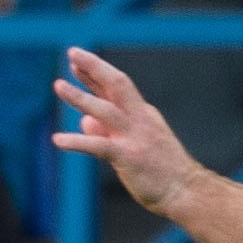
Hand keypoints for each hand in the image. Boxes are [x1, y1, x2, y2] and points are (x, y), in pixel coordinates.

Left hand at [52, 47, 205, 214]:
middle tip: (72, 51)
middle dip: (94, 66)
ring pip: (105, 109)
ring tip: (58, 85)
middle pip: (117, 83)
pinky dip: (77, 142)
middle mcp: (140, 119)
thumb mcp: (135, 145)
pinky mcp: (129, 157)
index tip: (77, 60)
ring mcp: (135, 136)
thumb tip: (84, 121)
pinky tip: (57, 140)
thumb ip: (109, 131)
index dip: (95, 72)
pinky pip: (98, 146)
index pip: (116, 87)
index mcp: (143, 114)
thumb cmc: (161, 171)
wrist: (185, 191)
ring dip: (80, 97)